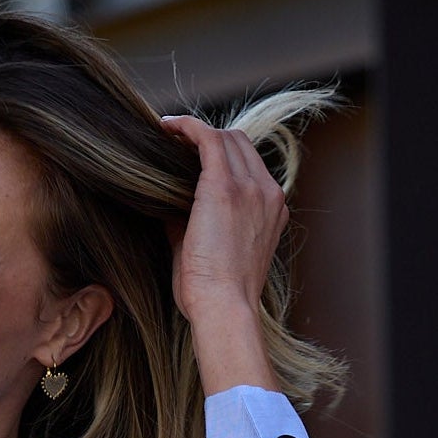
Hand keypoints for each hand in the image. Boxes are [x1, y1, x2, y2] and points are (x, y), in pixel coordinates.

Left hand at [160, 115, 286, 393]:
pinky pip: (207, 140)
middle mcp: (267, 193)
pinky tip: (166, 128)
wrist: (224, 309)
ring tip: (168, 136)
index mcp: (271, 210)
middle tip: (177, 146)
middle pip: (241, 144)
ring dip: (197, 133)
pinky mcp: (226, 188)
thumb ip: (195, 226)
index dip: (222, 155)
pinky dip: (187, 128)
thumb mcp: (211, 255)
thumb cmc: (215, 297)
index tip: (194, 157)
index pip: (250, 165)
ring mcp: (251, 188)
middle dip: (210, 140)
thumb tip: (168, 209)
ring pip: (227, 138)